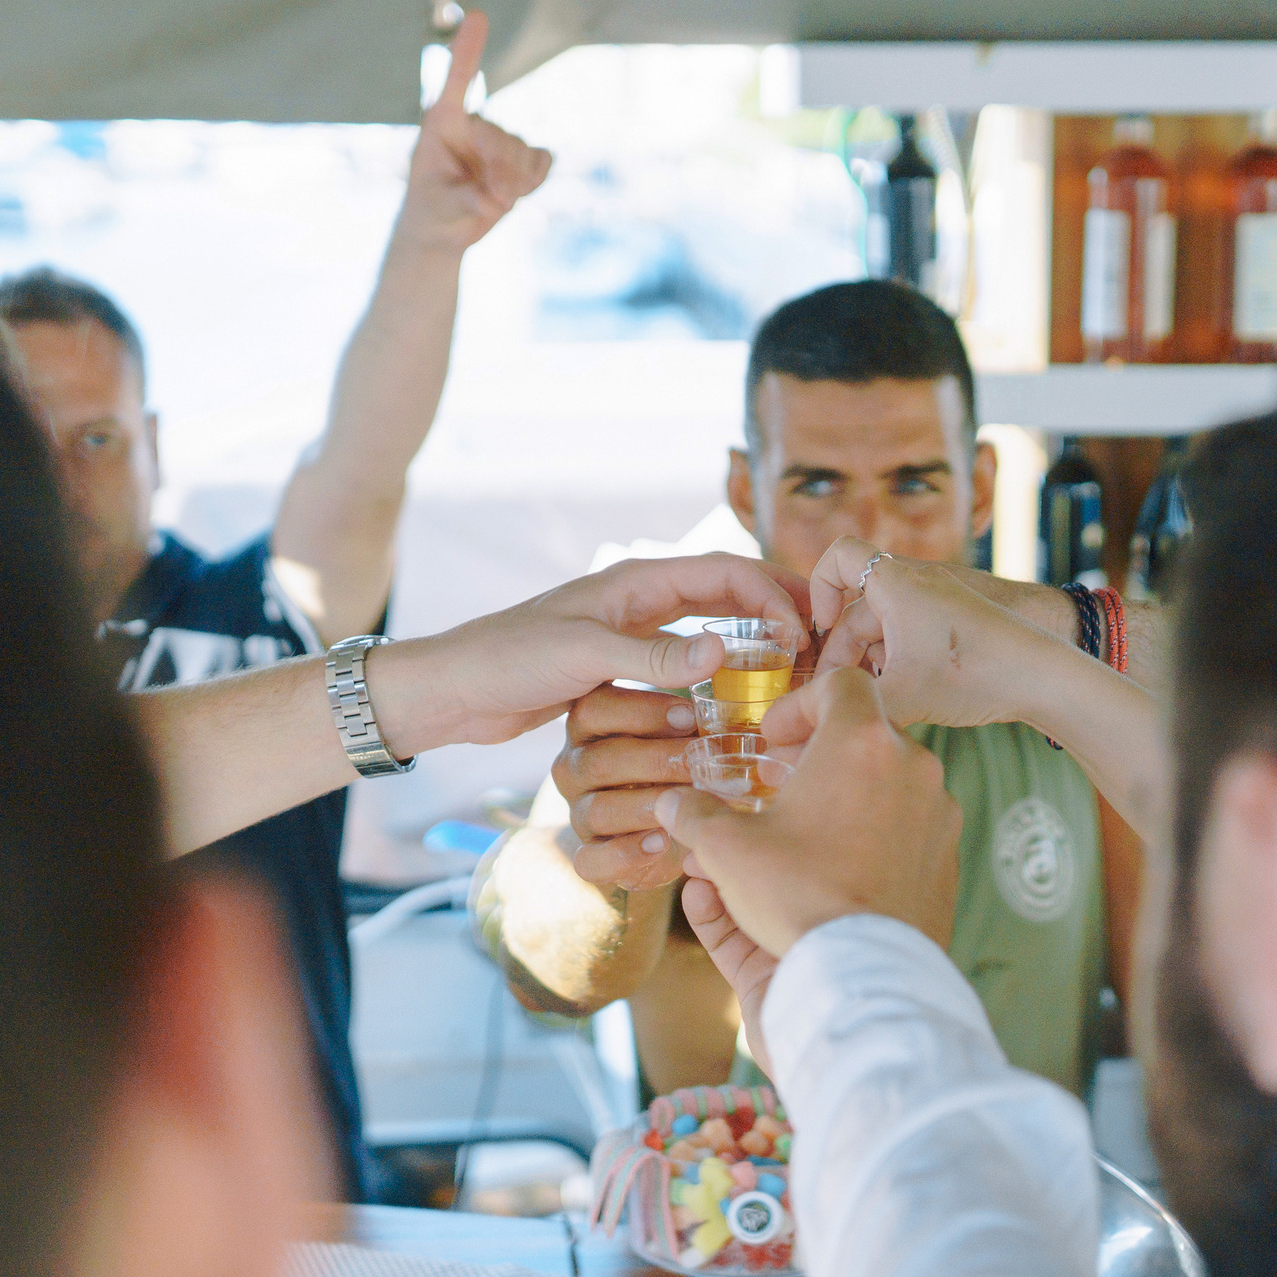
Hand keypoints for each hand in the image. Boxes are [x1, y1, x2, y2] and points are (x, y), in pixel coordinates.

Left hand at [373, 553, 809, 751]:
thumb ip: (656, 655)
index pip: (727, 573)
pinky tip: (738, 703)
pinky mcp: (621, 666)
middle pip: (728, 592)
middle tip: (823, 644)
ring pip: (711, 626)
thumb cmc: (509, 661)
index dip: (774, 595)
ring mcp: (633, 632)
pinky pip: (685, 663)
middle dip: (777, 610)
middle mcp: (642, 599)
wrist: (453, 689)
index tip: (806, 635)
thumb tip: (728, 652)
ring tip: (793, 673)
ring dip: (752, 642)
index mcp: (638, 580)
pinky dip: (718, 674)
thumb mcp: (586, 656)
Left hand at [391, 12, 552, 257]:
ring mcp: (500, 139)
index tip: (478, 15)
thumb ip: (465, 200)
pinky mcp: (522, 158)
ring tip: (498, 200)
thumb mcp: (437, 206)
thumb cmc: (431, 208)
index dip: (468, 50)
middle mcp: (473, 123)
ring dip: (516, 181)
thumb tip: (496, 202)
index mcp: (442, 123)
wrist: (445, 227)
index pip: (457, 81)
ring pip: (523, 151)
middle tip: (495, 199)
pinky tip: (519, 193)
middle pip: (501, 136)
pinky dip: (535, 180)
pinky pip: (541, 161)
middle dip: (501, 171)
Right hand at [555, 684, 698, 892]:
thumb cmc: (683, 762)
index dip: (644, 711)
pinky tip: (662, 842)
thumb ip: (692, 705)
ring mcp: (579, 810)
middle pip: (599, 760)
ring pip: (596, 809)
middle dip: (656, 761)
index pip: (597, 708)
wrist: (680, 828)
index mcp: (594, 724)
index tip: (691, 715)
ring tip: (688, 805)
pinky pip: (590, 859)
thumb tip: (719, 661)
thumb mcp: (687, 728)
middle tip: (702, 763)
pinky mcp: (589, 852)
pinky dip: (625, 854)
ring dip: (647, 806)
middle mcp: (577, 765)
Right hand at [659, 670, 961, 1073]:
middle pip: (864, 737)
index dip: (798, 702)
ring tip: (795, 834)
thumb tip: (672, 804)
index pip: (841, 683)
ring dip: (841, 798)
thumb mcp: (726, 851)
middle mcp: (912, 769)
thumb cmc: (796, 900)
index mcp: (862, 743)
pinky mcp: (946, 864)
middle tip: (775, 784)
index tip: (769, 739)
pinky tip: (828, 872)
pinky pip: (903, 833)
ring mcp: (937, 817)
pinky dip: (868, 839)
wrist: (864, 977)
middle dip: (815, 755)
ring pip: (885, 787)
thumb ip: (696, 816)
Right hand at [808, 537, 1076, 730]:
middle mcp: (917, 582)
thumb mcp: (902, 696)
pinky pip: (911, 634)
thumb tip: (802, 727)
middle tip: (836, 696)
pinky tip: (905, 697)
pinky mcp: (957, 623)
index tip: (822, 632)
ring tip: (874, 701)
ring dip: (870, 662)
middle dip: (842, 652)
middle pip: (858, 608)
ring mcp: (940, 602)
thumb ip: (847, 707)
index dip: (818, 590)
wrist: (1047, 675)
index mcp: (896, 583)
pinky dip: (898, 661)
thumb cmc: (975, 674)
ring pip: (885, 627)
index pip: (838, 556)